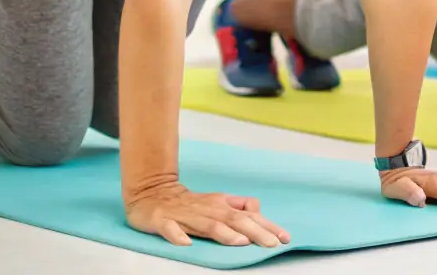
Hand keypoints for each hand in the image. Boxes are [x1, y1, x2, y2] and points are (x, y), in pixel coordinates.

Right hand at [124, 181, 289, 247]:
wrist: (152, 192)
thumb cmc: (190, 203)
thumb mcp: (217, 202)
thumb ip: (238, 208)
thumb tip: (259, 214)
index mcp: (221, 205)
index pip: (249, 215)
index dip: (267, 226)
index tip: (284, 238)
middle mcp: (207, 209)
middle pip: (234, 220)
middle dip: (255, 231)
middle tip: (272, 243)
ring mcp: (185, 215)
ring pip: (207, 224)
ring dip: (224, 233)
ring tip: (241, 242)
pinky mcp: (162, 221)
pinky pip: (170, 229)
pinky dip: (177, 236)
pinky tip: (186, 243)